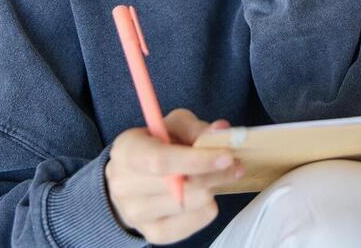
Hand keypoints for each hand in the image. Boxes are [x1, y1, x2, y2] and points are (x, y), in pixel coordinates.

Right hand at [104, 109, 244, 244]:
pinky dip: (206, 209)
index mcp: (127, 151)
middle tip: (236, 165)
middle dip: (214, 175)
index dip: (196, 160)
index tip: (227, 157)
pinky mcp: (152, 233)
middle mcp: (124, 186)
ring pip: (189, 205)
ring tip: (215, 177)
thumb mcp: (172, 126)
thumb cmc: (156, 146)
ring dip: (211, 189)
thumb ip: (195, 127)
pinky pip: (191, 224)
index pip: (160, 161)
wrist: (132, 179)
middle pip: (179, 187)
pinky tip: (203, 195)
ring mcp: (135, 214)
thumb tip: (221, 130)